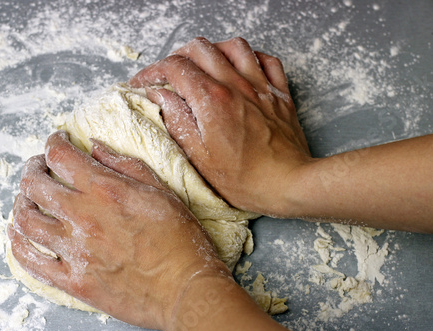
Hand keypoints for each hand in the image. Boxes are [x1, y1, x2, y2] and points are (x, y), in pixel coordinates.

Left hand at [8, 130, 229, 329]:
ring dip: (20, 203)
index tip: (56, 142)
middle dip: (32, 169)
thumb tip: (96, 147)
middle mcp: (83, 217)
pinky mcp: (73, 281)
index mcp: (105, 191)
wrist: (185, 288)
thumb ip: (125, 166)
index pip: (61, 156)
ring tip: (24, 199)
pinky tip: (17, 236)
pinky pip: (32, 262)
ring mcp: (75, 251)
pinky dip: (18, 245)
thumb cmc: (179, 240)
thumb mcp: (160, 191)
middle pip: (35, 185)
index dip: (53, 143)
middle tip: (37, 167)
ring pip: (26, 221)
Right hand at [129, 37, 311, 216]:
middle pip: (200, 48)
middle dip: (178, 55)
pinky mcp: (280, 94)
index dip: (153, 71)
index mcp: (212, 101)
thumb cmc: (245, 178)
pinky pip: (267, 60)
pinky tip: (241, 67)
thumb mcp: (199, 157)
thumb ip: (177, 120)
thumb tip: (159, 95)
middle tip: (169, 72)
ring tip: (203, 64)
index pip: (175, 68)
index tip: (144, 82)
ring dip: (213, 49)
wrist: (289, 183)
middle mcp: (236, 85)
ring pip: (234, 46)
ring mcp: (260, 87)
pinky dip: (250, 57)